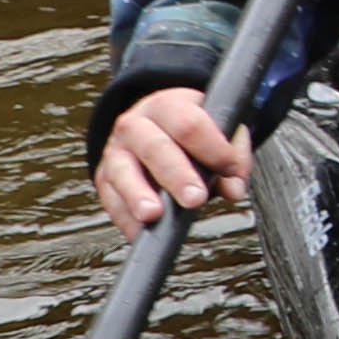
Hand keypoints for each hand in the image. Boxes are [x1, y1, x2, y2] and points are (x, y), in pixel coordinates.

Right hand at [95, 85, 245, 229]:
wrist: (154, 125)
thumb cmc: (191, 132)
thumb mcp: (218, 131)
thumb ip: (233, 158)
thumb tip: (234, 190)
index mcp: (167, 106)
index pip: (189, 124)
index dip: (212, 148)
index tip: (229, 169)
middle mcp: (134, 125)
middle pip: (155, 148)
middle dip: (176, 175)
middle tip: (195, 198)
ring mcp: (115, 152)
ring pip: (122, 172)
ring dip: (138, 195)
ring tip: (154, 214)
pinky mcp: (104, 179)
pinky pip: (111, 200)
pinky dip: (126, 219)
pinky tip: (141, 232)